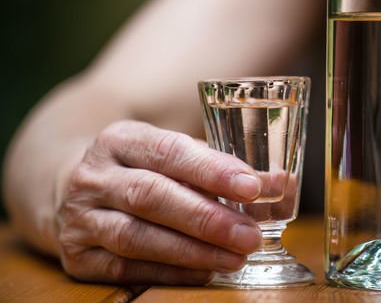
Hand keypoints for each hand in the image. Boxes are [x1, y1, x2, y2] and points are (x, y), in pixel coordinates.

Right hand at [56, 120, 262, 284]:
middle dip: (205, 218)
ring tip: (235, 258)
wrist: (73, 186)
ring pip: (135, 236)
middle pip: (150, 196)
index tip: (252, 187)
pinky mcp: (78, 255)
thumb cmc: (140, 169)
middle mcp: (94, 176)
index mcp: (121, 139)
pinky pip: (125, 268)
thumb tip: (278, 185)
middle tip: (250, 235)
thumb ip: (220, 168)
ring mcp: (81, 217)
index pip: (169, 151)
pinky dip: (170, 271)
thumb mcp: (172, 156)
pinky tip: (205, 271)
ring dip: (191, 250)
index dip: (212, 170)